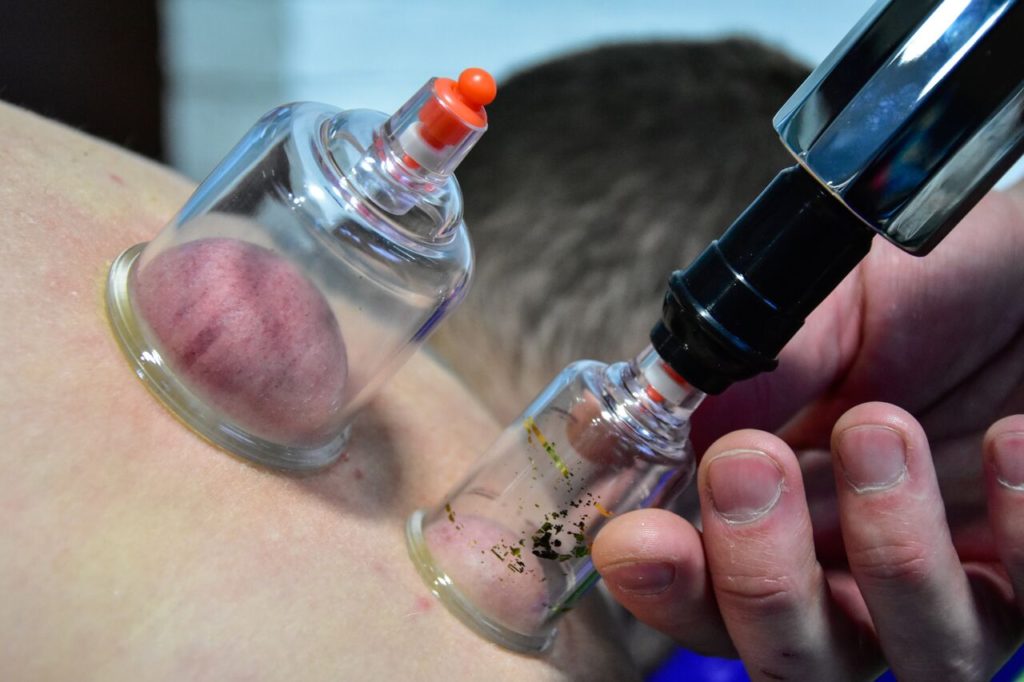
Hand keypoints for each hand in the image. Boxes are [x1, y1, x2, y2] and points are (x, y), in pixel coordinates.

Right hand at [592, 187, 1023, 679]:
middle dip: (760, 580)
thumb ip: (755, 371)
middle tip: (749, 465)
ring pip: (919, 658)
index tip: (634, 539)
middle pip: (793, 662)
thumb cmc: (933, 289)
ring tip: (881, 427)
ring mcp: (959, 588)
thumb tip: (646, 421)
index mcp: (782, 519)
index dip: (666, 586)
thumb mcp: (833, 310)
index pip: (706, 594)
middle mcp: (860, 576)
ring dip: (891, 553)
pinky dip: (1018, 526)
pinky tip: (1010, 437)